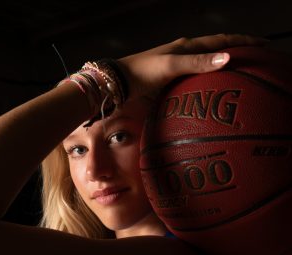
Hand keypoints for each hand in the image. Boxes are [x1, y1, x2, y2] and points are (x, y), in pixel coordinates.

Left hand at [117, 34, 267, 99]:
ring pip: (206, 61)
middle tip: (255, 57)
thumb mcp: (171, 65)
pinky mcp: (171, 77)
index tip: (263, 44)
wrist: (119, 82)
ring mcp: (178, 64)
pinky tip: (210, 85)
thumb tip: (227, 57)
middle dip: (236, 49)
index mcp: (187, 46)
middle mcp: (184, 52)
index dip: (242, 41)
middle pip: (216, 48)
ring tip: (238, 70)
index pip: (221, 40)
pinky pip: (196, 74)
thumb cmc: (143, 72)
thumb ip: (197, 62)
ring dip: (222, 63)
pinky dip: (208, 76)